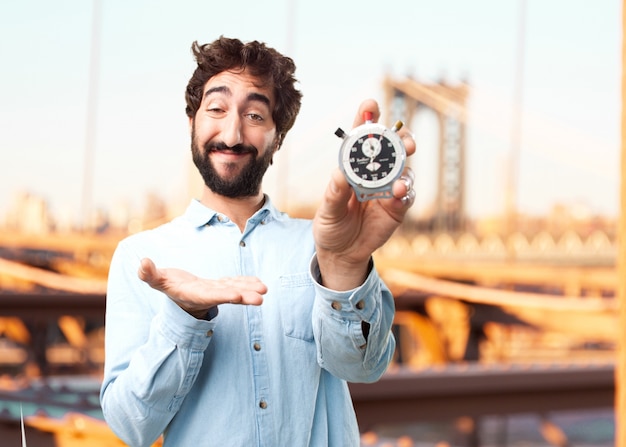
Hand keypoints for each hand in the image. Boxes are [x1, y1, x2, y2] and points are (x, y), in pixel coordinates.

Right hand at [138, 258, 265, 317]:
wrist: (176, 293)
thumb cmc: (166, 285)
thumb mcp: (155, 281)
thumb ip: (148, 273)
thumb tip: (142, 262)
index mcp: (194, 294)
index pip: (211, 295)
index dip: (224, 295)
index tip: (237, 296)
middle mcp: (208, 294)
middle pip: (228, 295)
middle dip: (244, 296)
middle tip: (261, 298)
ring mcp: (216, 290)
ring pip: (235, 289)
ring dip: (249, 289)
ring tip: (264, 289)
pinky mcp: (221, 285)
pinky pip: (235, 283)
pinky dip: (246, 282)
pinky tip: (258, 282)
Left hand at [313, 99, 415, 290]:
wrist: (342, 253)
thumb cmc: (330, 226)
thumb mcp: (327, 212)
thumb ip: (334, 194)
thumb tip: (339, 175)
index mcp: (353, 167)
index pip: (362, 138)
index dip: (368, 119)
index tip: (371, 106)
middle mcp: (374, 174)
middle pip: (392, 148)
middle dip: (401, 139)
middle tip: (404, 140)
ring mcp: (389, 189)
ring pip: (405, 169)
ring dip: (406, 167)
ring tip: (400, 175)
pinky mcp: (398, 208)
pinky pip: (407, 196)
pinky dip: (406, 192)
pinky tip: (401, 192)